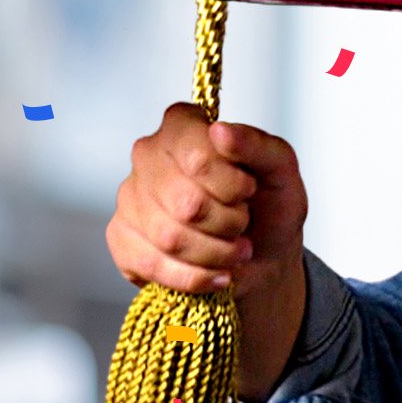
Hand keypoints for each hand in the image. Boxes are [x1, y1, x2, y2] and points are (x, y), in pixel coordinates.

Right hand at [106, 102, 307, 299]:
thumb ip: (257, 145)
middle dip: (228, 222)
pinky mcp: (121, 237)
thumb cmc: (269, 204)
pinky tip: (217, 273)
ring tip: (236, 249)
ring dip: (217, 252)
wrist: (262, 253)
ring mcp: (130, 196)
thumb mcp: (280, 170)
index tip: (249, 190)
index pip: (197, 156)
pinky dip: (196, 277)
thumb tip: (220, 131)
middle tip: (243, 222)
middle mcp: (148, 154)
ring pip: (169, 237)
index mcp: (184, 126)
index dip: (232, 184)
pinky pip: (152, 265)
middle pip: (186, 202)